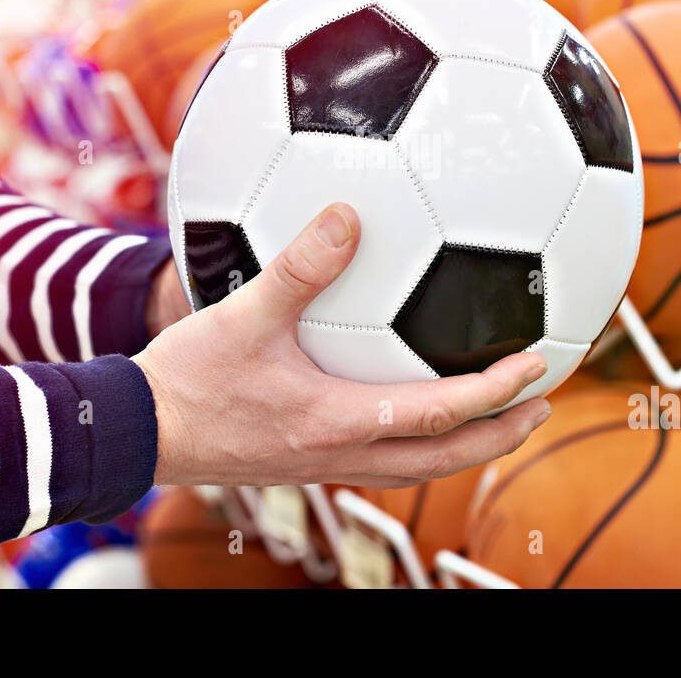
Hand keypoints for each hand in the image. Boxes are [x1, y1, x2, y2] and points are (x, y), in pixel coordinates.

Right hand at [133, 203, 551, 487]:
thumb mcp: (244, 315)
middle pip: (447, 457)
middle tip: (543, 406)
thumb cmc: (188, 379)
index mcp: (342, 421)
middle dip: (501, 434)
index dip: (498, 392)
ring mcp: (325, 462)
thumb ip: (299, 267)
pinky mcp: (305, 458)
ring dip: (467, 442)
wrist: (137, 433)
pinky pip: (381, 456)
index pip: (444, 413)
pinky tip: (410, 404)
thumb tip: (346, 214)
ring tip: (498, 415)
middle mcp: (343, 452)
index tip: (540, 365)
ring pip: (418, 465)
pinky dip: (419, 438)